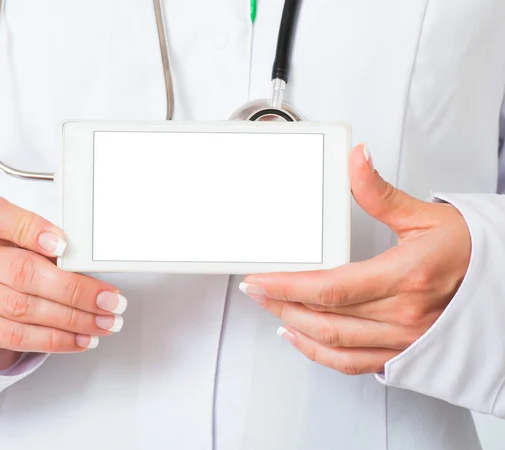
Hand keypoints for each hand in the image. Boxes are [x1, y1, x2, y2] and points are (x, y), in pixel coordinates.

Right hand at [0, 194, 126, 370]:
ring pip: (23, 308)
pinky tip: (82, 339)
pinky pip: (17, 337)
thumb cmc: (6, 259)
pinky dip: (56, 339)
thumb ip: (50, 246)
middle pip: (21, 272)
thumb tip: (93, 266)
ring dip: (73, 319)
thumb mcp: (21, 241)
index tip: (64, 244)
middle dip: (74, 290)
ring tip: (105, 322)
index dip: (31, 229)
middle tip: (110, 301)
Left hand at [239, 144, 470, 375]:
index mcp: (406, 276)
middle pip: (325, 315)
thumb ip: (379, 192)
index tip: (260, 280)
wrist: (504, 279)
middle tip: (256, 289)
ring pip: (335, 342)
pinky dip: (321, 354)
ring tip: (271, 309)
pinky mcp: (403, 351)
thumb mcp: (424, 215)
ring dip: (295, 327)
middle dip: (282, 303)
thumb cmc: (471, 248)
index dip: (288, 286)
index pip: (331, 287)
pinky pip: (354, 363)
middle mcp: (404, 313)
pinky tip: (301, 338)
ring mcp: (404, 338)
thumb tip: (356, 160)